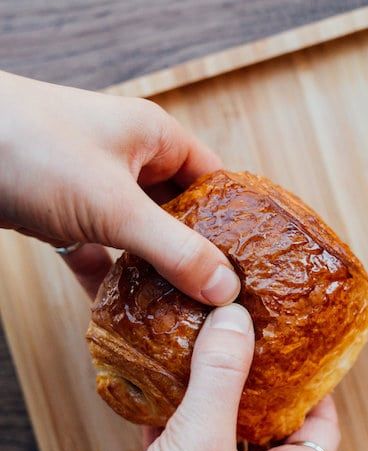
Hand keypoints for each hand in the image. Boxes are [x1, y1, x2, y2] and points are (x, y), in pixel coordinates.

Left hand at [0, 70, 238, 303]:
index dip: (235, 221)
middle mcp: (128, 157)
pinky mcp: (58, 210)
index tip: (254, 267)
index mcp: (154, 137)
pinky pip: (97, 249)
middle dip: (196, 254)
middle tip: (221, 301)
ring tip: (182, 313)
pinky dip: (108, 277)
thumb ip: (174, 249)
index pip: (214, 179)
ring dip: (153, 270)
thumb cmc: (30, 149)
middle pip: (179, 211)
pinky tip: (122, 311)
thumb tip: (228, 291)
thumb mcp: (114, 205)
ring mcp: (91, 185)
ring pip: (138, 234)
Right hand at [14, 305, 340, 450]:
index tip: (297, 343)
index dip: (314, 381)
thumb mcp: (202, 445)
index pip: (323, 422)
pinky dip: (177, 426)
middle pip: (273, 425)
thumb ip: (221, 378)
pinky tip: (158, 396)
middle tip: (244, 340)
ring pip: (227, 438)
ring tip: (201, 356)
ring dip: (213, 401)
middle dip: (256, 383)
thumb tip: (237, 321)